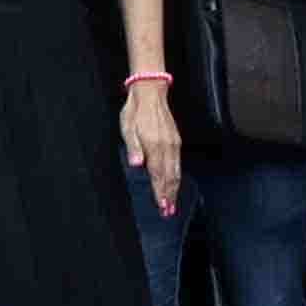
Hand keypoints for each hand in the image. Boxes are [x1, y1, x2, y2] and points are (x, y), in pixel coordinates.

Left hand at [118, 77, 183, 218]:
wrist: (151, 93)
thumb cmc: (136, 111)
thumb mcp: (128, 127)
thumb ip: (133, 147)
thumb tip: (137, 164)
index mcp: (154, 145)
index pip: (158, 174)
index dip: (160, 192)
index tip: (162, 206)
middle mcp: (167, 147)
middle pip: (170, 177)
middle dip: (169, 196)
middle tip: (169, 211)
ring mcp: (173, 144)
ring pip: (176, 171)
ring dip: (174, 189)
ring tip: (173, 203)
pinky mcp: (176, 141)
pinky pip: (178, 163)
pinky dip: (177, 177)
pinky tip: (176, 183)